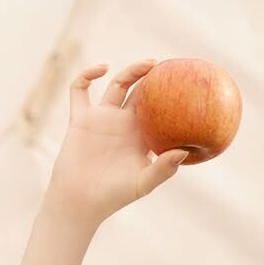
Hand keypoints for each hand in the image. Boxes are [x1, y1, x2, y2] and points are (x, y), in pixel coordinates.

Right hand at [44, 60, 190, 226]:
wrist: (82, 200)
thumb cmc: (115, 195)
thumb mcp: (144, 182)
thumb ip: (164, 168)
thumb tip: (184, 151)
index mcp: (141, 137)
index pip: (158, 111)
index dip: (169, 98)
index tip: (184, 85)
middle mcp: (123, 124)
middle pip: (140, 93)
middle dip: (153, 78)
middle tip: (168, 66)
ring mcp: (102, 119)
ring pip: (117, 85)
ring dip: (131, 72)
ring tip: (149, 64)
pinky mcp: (81, 119)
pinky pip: (80, 90)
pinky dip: (86, 75)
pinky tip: (101, 68)